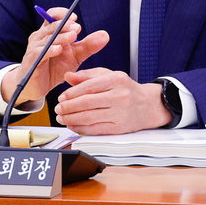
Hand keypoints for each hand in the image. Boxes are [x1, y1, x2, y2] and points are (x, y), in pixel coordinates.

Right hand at [1, 8, 108, 104]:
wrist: (38, 87)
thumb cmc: (55, 68)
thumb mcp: (75, 56)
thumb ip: (88, 46)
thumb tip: (106, 35)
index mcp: (49, 32)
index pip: (52, 15)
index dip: (62, 14)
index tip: (75, 18)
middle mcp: (39, 37)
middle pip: (51, 26)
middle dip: (65, 25)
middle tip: (77, 28)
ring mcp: (34, 49)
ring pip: (47, 38)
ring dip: (60, 36)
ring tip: (73, 36)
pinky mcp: (31, 62)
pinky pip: (39, 53)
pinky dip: (49, 50)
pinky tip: (58, 49)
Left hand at [53, 68, 169, 134]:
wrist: (148, 105)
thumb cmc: (125, 89)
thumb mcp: (108, 75)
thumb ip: (87, 75)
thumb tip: (67, 76)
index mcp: (117, 80)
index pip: (89, 87)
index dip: (71, 93)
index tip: (61, 97)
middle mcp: (120, 96)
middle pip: (87, 103)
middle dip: (68, 107)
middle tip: (58, 108)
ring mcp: (120, 114)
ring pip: (89, 118)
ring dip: (71, 119)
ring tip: (61, 117)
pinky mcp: (119, 128)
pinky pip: (95, 129)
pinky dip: (80, 128)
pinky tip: (72, 124)